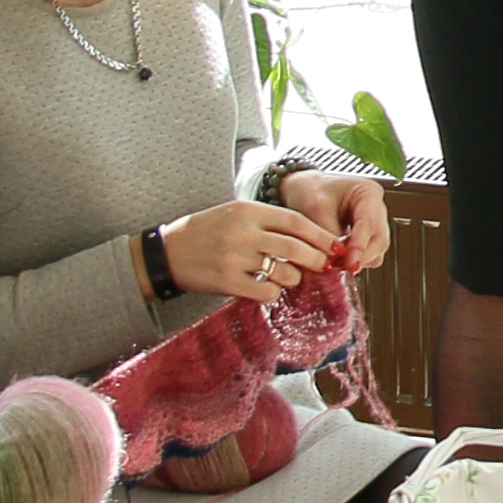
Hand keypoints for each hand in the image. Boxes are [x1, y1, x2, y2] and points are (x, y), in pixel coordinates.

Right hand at [160, 191, 347, 302]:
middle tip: (325, 266)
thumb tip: (308, 239)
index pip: (295, 221)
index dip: (320, 236)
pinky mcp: (228, 281)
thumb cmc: (206, 232)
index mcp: (247, 210)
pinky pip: (266, 291)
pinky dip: (273, 292)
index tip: (336, 246)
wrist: (166, 253)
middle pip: (295, 247)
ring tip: (287, 276)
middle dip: (317, 259)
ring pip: (284, 272)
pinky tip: (266, 288)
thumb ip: (267, 222)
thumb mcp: (234, 214)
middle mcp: (243, 232)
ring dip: (293, 277)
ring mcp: (235, 257)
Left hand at [277, 169, 394, 272]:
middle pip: (379, 240)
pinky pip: (368, 253)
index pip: (369, 224)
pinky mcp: (366, 235)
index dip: (360, 246)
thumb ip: (329, 235)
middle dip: (361, 256)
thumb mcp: (316, 210)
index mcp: (368, 192)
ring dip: (358, 259)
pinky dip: (354, 259)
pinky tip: (339, 258)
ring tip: (337, 262)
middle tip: (342, 267)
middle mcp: (375, 208)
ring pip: (376, 249)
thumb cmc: (309, 190)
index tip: (349, 263)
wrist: (302, 188)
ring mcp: (373, 222)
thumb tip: (337, 259)